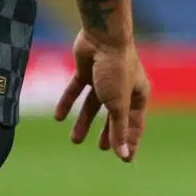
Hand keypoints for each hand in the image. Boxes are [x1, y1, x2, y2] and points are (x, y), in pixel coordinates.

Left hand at [53, 29, 150, 162]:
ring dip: (83, 121)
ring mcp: (103, 79)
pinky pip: (76, 90)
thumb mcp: (118, 104)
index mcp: (138, 95)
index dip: (129, 141)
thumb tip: (123, 155)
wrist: (102, 36)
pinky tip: (57, 117)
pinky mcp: (86, 70)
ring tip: (74, 141)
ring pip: (92, 105)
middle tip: (101, 148)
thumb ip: (119, 129)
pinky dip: (67, 102)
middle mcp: (122, 87)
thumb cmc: (116, 69)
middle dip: (107, 132)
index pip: (135, 124)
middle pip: (114, 115)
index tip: (125, 160)